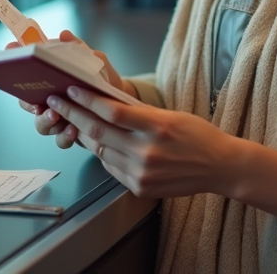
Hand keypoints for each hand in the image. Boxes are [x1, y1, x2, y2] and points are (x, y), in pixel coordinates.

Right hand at [16, 31, 137, 144]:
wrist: (121, 100)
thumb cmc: (103, 78)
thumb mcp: (95, 60)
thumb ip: (78, 49)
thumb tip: (64, 35)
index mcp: (51, 81)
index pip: (27, 77)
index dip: (16, 72)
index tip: (17, 71)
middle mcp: (50, 101)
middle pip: (27, 104)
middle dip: (29, 104)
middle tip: (36, 102)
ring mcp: (58, 119)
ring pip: (41, 125)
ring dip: (46, 121)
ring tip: (56, 116)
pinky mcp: (70, 134)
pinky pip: (60, 140)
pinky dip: (64, 136)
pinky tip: (73, 129)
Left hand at [41, 87, 239, 199]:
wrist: (219, 167)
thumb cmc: (198, 136)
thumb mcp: (172, 115)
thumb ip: (140, 112)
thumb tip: (107, 103)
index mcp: (157, 127)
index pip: (112, 111)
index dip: (87, 100)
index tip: (71, 90)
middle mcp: (147, 151)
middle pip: (99, 131)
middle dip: (73, 114)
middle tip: (57, 102)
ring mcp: (142, 172)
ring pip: (101, 150)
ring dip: (84, 134)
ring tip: (72, 121)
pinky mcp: (140, 187)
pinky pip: (112, 168)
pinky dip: (103, 154)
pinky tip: (100, 143)